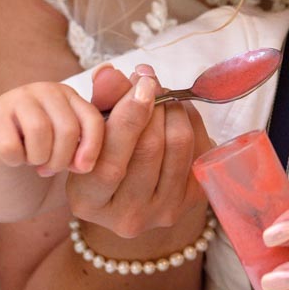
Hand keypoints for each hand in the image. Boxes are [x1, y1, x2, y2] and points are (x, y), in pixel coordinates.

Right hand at [0, 82, 104, 176]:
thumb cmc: (35, 138)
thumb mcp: (63, 138)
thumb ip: (81, 147)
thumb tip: (84, 166)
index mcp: (68, 95)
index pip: (91, 119)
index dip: (92, 147)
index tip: (83, 168)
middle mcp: (45, 91)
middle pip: (67, 129)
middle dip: (61, 159)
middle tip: (50, 169)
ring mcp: (17, 98)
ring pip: (39, 132)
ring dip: (38, 158)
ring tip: (33, 160)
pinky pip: (10, 146)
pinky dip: (14, 160)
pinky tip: (13, 157)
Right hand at [66, 64, 211, 237]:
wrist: (136, 189)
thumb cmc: (106, 153)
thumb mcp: (94, 130)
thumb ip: (102, 101)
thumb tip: (110, 73)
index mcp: (89, 202)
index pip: (111, 160)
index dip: (129, 115)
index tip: (140, 81)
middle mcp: (127, 217)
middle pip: (150, 148)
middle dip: (154, 104)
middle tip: (150, 82)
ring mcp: (163, 212)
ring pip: (179, 144)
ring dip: (174, 109)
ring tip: (162, 95)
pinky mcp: (193, 202)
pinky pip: (199, 148)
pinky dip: (191, 121)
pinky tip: (177, 114)